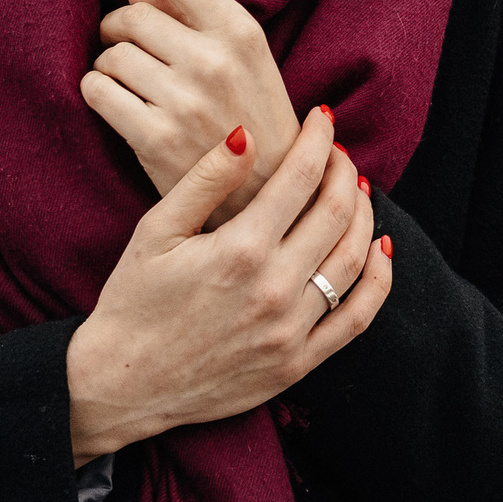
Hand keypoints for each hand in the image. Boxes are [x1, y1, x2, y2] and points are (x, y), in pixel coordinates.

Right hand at [66, 110, 389, 463]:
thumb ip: (205, 180)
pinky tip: (379, 250)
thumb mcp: (156, 230)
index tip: (323, 116)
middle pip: (337, 212)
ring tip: (354, 192)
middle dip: (344, 170)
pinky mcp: (298, 362)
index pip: (301, 176)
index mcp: (240, 249)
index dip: (319, 138)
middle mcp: (274, 289)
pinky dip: (377, 279)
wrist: (122, 385)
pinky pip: (357, 318)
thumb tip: (247, 133)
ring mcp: (291, 330)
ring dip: (363, 216)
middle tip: (337, 153)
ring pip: (353, 259)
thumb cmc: (133, 302)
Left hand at [81, 0, 303, 223]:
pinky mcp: (155, 137)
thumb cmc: (252, 116)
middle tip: (126, 46)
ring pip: (110, 54)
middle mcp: (213, 61)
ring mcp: (184, 100)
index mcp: (240, 32)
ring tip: (129, 81)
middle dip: (118, 28)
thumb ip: (190, 14)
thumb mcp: (241, 58)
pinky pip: (97, 91)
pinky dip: (97, 91)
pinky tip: (115, 102)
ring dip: (109, 64)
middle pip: (132, 15)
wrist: (271, 193)